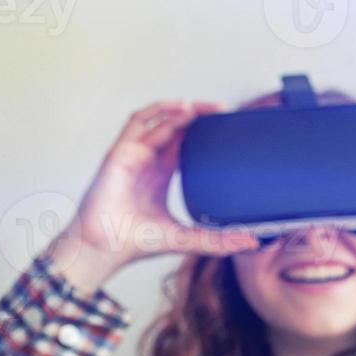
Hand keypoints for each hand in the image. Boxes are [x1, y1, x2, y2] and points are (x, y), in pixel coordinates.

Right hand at [47, 100, 259, 290]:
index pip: (187, 143)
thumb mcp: (186, 239)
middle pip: (177, 127)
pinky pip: (138, 121)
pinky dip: (158, 111)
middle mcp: (149, 160)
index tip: (229, 128)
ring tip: (211, 108)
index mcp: (162, 174)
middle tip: (226, 111)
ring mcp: (134, 153)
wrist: (104, 248)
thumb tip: (250, 243)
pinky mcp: (121, 151)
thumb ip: (217, 241)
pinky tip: (182, 108)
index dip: (205, 133)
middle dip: (201, 116)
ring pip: (161, 120)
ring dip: (185, 110)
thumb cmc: (134, 242)